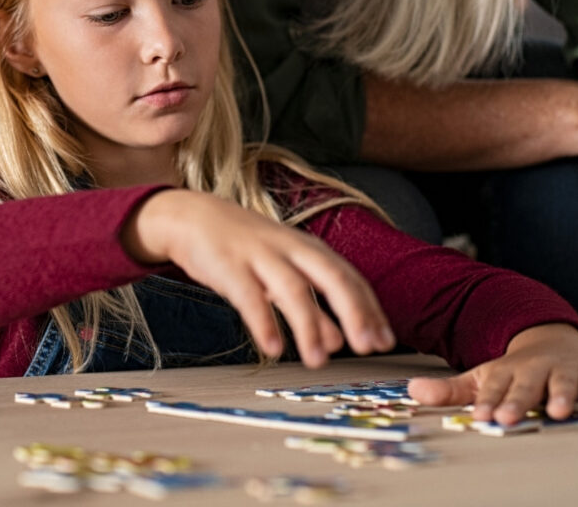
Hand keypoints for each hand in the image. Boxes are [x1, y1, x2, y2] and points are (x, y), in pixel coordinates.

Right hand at [121, 189, 394, 367]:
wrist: (191, 217)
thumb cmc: (244, 248)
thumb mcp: (283, 274)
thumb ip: (313, 308)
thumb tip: (340, 342)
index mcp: (308, 249)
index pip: (350, 278)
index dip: (370, 309)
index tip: (386, 342)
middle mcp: (290, 248)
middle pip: (332, 277)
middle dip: (355, 312)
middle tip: (370, 348)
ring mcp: (259, 255)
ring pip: (293, 289)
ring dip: (310, 326)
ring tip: (320, 362)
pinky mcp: (228, 266)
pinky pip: (249, 296)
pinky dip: (263, 323)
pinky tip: (273, 349)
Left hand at [406, 323, 577, 425]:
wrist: (549, 339)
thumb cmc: (512, 371)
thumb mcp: (481, 378)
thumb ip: (449, 391)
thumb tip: (411, 391)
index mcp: (505, 372)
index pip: (493, 388)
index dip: (487, 401)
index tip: (481, 415)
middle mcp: (532, 369)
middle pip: (524, 386)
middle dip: (517, 401)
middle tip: (508, 417)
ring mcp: (560, 368)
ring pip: (560, 382)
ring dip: (560, 394)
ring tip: (558, 411)